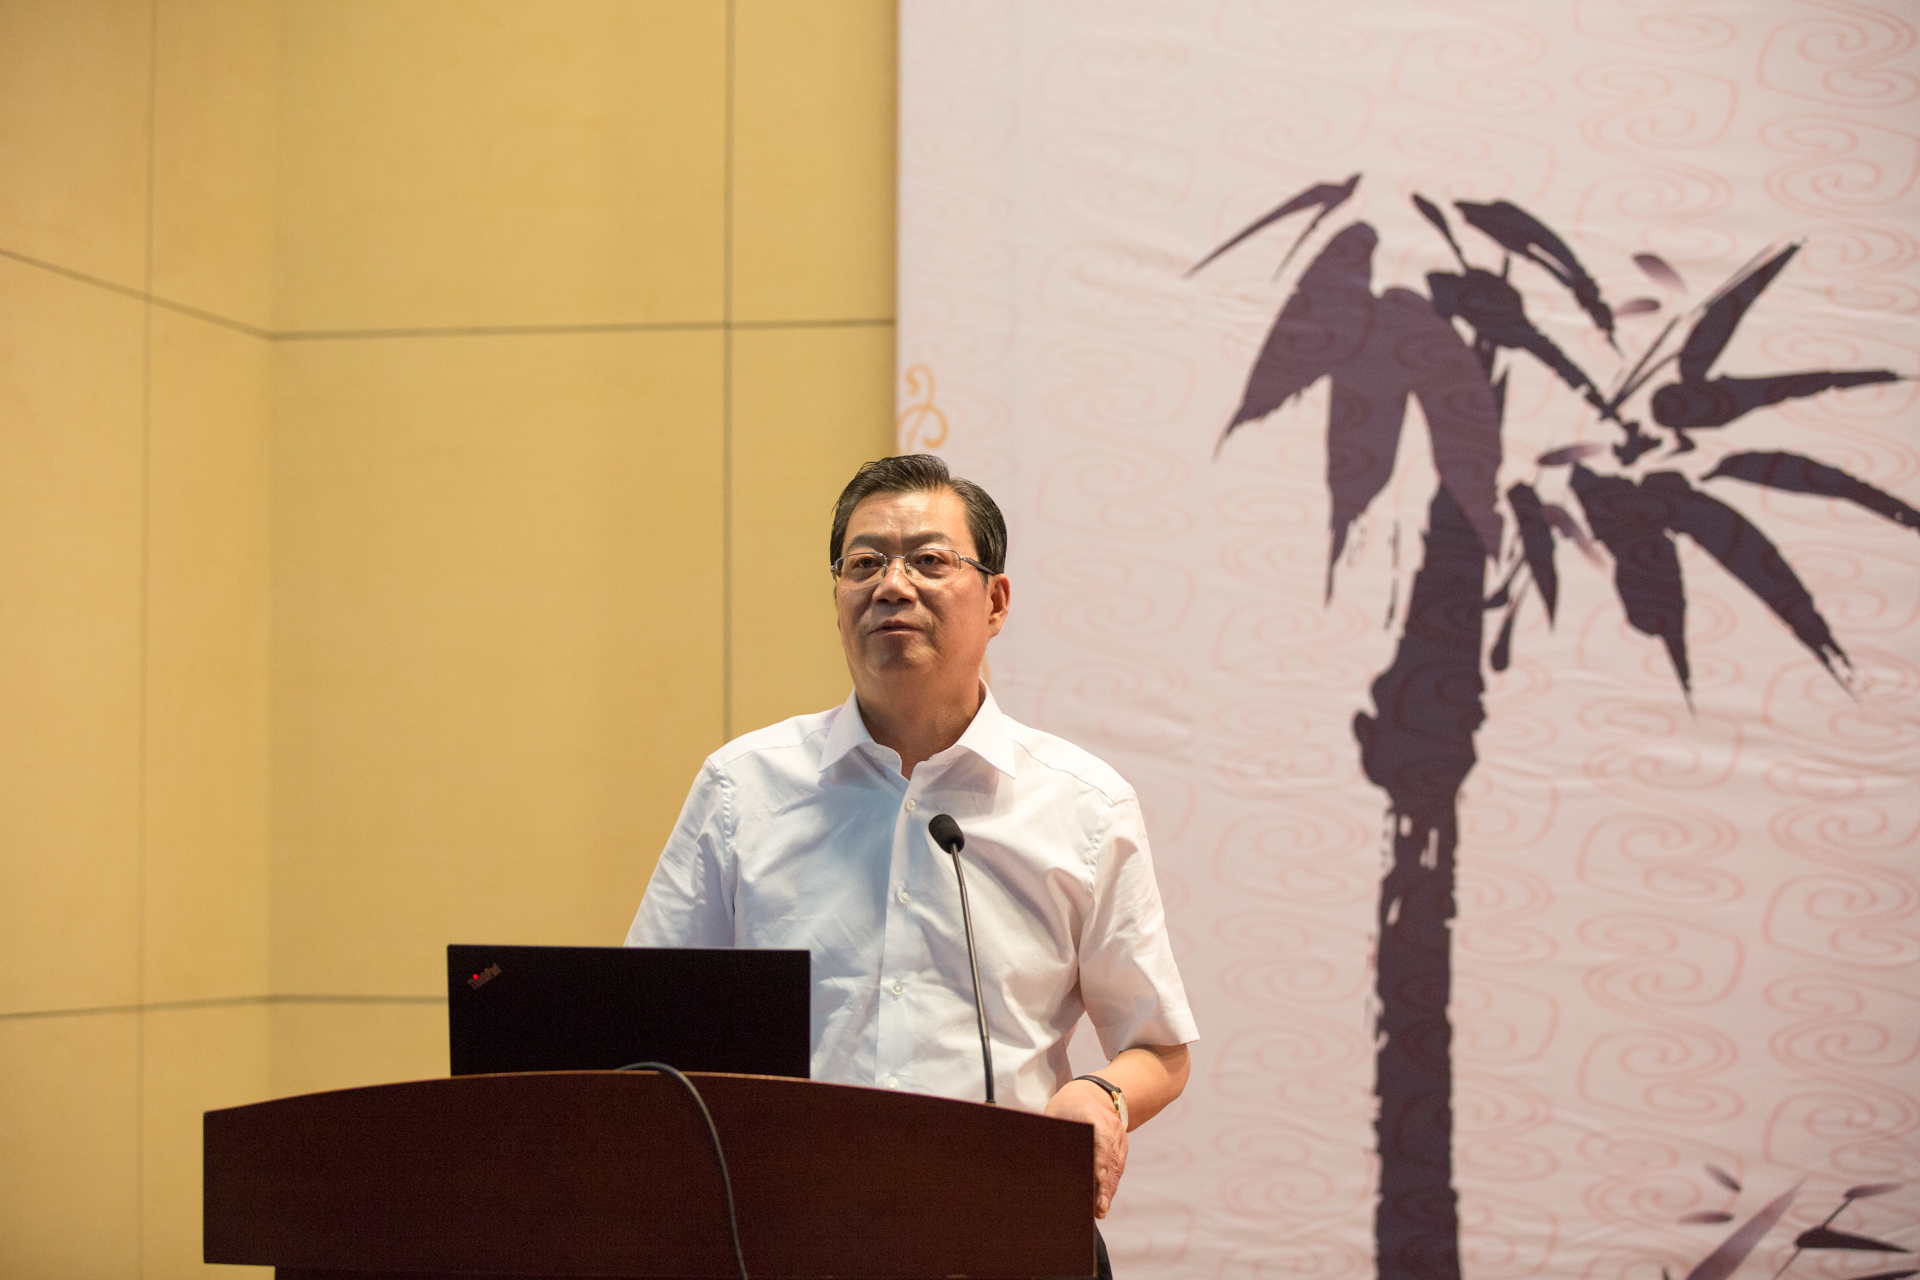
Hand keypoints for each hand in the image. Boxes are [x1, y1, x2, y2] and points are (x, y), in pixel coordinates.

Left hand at [1045, 1078, 1127, 1217]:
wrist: (1093, 1095)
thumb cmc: (1066, 1108)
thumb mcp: (1055, 1116)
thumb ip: (1052, 1137)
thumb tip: (1039, 1162)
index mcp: (1092, 1115)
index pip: (1099, 1140)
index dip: (1099, 1160)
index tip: (1097, 1177)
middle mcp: (1111, 1126)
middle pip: (1109, 1158)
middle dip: (1105, 1184)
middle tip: (1099, 1207)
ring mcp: (1119, 1137)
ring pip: (1116, 1166)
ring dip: (1109, 1189)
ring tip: (1101, 1210)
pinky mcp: (1122, 1146)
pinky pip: (1118, 1168)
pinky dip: (1111, 1185)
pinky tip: (1104, 1201)